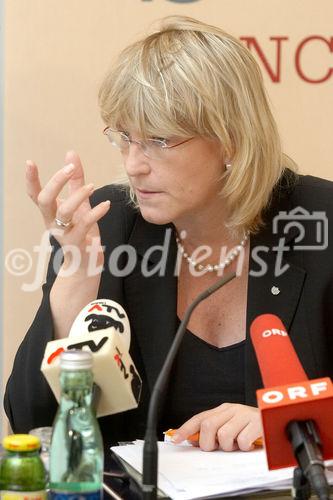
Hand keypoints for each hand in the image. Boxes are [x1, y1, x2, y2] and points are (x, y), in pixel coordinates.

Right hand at [26, 150, 110, 270]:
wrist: (86, 263)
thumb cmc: (81, 232)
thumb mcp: (79, 204)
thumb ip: (75, 181)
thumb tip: (71, 154)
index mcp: (50, 212)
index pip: (35, 194)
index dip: (31, 179)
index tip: (30, 162)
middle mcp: (52, 222)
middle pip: (45, 200)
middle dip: (56, 182)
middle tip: (70, 168)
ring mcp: (63, 233)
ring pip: (65, 212)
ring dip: (78, 196)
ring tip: (92, 186)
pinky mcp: (77, 243)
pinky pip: (85, 225)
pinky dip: (96, 213)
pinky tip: (107, 205)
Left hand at [172, 403, 261, 451]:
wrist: (277, 421)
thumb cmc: (252, 427)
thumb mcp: (230, 427)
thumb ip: (213, 432)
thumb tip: (193, 440)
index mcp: (223, 410)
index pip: (199, 418)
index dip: (186, 429)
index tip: (176, 439)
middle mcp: (232, 409)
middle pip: (208, 426)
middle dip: (208, 442)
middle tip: (217, 448)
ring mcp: (244, 415)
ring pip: (224, 435)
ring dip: (229, 446)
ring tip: (237, 445)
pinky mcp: (257, 423)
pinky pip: (242, 440)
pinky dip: (243, 447)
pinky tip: (248, 444)